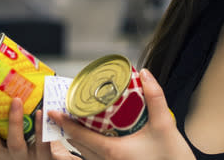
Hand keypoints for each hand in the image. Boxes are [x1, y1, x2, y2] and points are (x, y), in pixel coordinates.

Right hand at [0, 96, 78, 159]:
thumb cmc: (39, 139)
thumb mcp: (22, 126)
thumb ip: (14, 108)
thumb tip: (12, 74)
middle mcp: (8, 154)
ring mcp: (25, 158)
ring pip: (15, 144)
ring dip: (14, 121)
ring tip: (16, 100)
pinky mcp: (44, 159)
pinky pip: (41, 145)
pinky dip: (39, 128)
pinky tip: (40, 113)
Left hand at [48, 69, 193, 159]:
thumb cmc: (173, 159)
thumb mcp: (165, 125)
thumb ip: (155, 97)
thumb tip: (144, 73)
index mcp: (112, 151)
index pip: (79, 135)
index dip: (63, 122)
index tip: (51, 110)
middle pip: (76, 146)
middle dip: (66, 129)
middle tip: (61, 111)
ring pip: (84, 156)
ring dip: (75, 141)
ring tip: (72, 124)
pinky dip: (86, 151)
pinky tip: (91, 141)